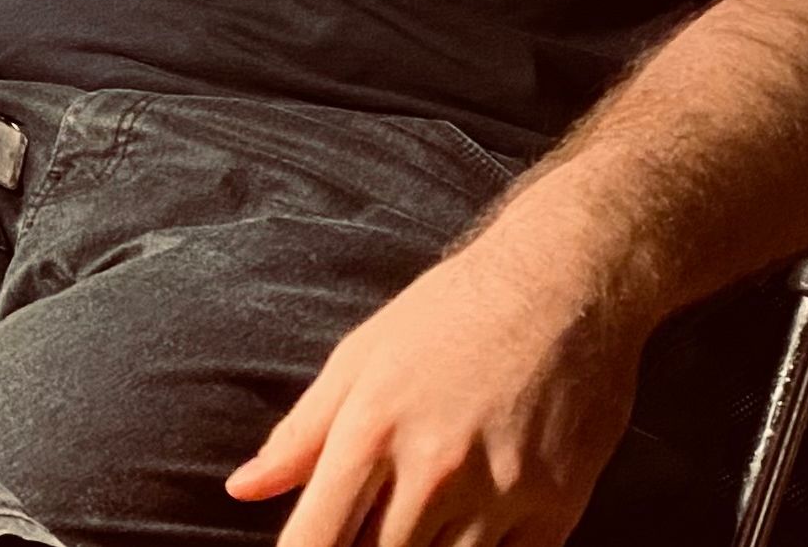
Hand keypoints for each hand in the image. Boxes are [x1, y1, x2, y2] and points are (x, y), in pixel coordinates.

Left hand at [224, 230, 647, 546]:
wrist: (564, 286)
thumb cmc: (451, 315)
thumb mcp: (362, 357)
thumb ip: (301, 433)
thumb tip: (243, 487)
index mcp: (371, 428)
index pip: (316, 540)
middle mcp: (432, 470)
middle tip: (362, 526)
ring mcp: (499, 495)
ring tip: (417, 521)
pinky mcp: (556, 510)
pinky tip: (467, 531)